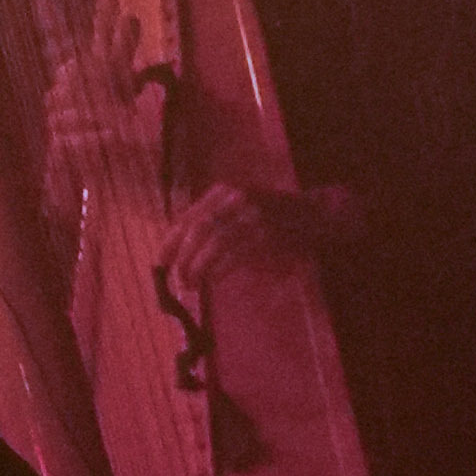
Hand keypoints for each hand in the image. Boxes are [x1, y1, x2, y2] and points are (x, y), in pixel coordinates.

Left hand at [162, 179, 363, 295]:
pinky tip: (213, 279)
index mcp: (224, 191)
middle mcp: (236, 198)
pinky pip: (235, 256)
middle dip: (183, 257)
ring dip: (199, 267)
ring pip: (214, 244)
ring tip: (192, 284)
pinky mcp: (267, 236)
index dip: (171, 241)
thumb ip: (213, 221)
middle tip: (179, 279)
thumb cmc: (272, 215)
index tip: (160, 262)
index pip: (188, 216)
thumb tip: (180, 250)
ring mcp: (252, 216)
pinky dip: (220, 270)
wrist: (315, 213)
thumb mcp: (239, 206)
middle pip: (198, 229)